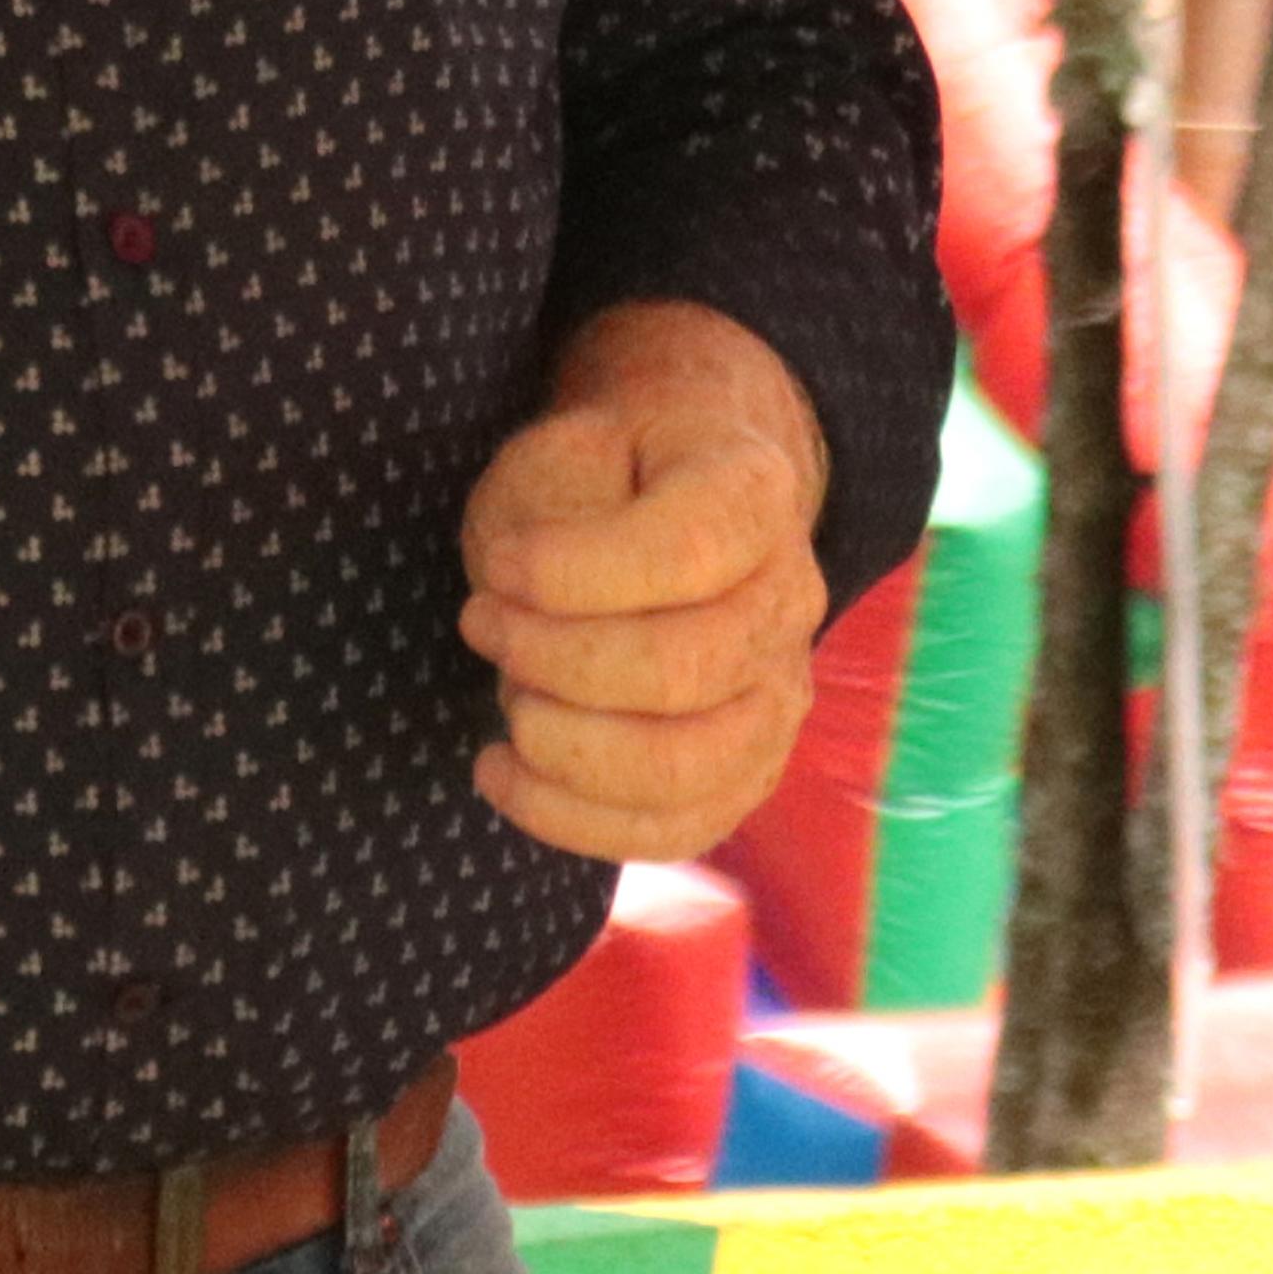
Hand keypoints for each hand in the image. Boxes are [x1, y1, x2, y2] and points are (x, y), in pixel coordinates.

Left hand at [457, 303, 831, 861]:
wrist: (679, 498)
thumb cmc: (608, 472)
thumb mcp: (569, 443)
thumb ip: (556, 503)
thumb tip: (530, 598)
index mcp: (753, 495)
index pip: (683, 554)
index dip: (570, 573)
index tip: (499, 565)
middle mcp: (788, 600)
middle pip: (680, 671)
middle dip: (551, 660)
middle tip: (485, 624)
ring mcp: (779, 694)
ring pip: (681, 768)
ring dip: (561, 747)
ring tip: (505, 699)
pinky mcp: (747, 769)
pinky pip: (673, 830)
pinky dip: (572, 818)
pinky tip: (503, 771)